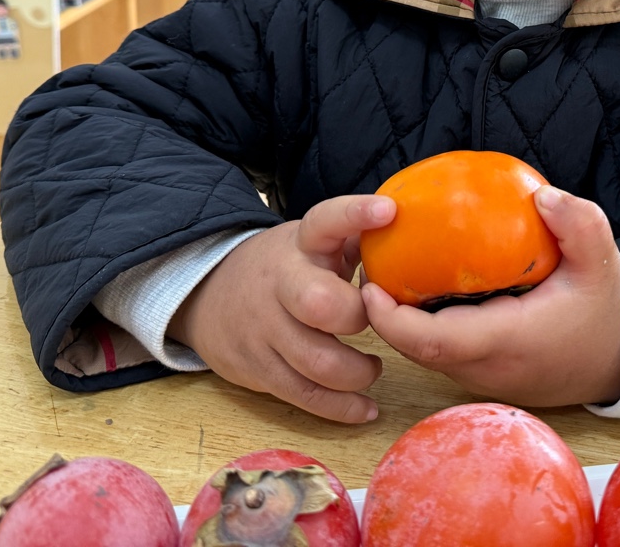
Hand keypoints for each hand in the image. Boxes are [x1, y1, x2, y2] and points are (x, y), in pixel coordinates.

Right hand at [168, 194, 396, 422]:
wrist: (208, 295)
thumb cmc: (285, 269)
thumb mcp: (312, 244)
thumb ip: (355, 239)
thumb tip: (412, 231)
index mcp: (299, 245)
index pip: (324, 221)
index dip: (355, 214)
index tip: (388, 211)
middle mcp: (279, 284)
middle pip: (319, 303)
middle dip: (356, 319)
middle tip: (372, 322)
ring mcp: (265, 329)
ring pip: (316, 362)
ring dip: (357, 373)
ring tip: (371, 369)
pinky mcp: (257, 368)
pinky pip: (304, 395)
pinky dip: (341, 407)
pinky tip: (366, 408)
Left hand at [362, 186, 619, 406]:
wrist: (616, 364)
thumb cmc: (602, 313)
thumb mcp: (603, 264)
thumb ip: (580, 225)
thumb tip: (542, 195)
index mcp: (508, 342)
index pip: (432, 341)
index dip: (390, 320)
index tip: (370, 283)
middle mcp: (485, 367)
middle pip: (415, 348)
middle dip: (382, 313)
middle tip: (369, 262)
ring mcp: (479, 377)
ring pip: (422, 352)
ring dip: (398, 319)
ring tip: (384, 267)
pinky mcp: (478, 374)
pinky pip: (438, 351)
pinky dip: (419, 323)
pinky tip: (417, 283)